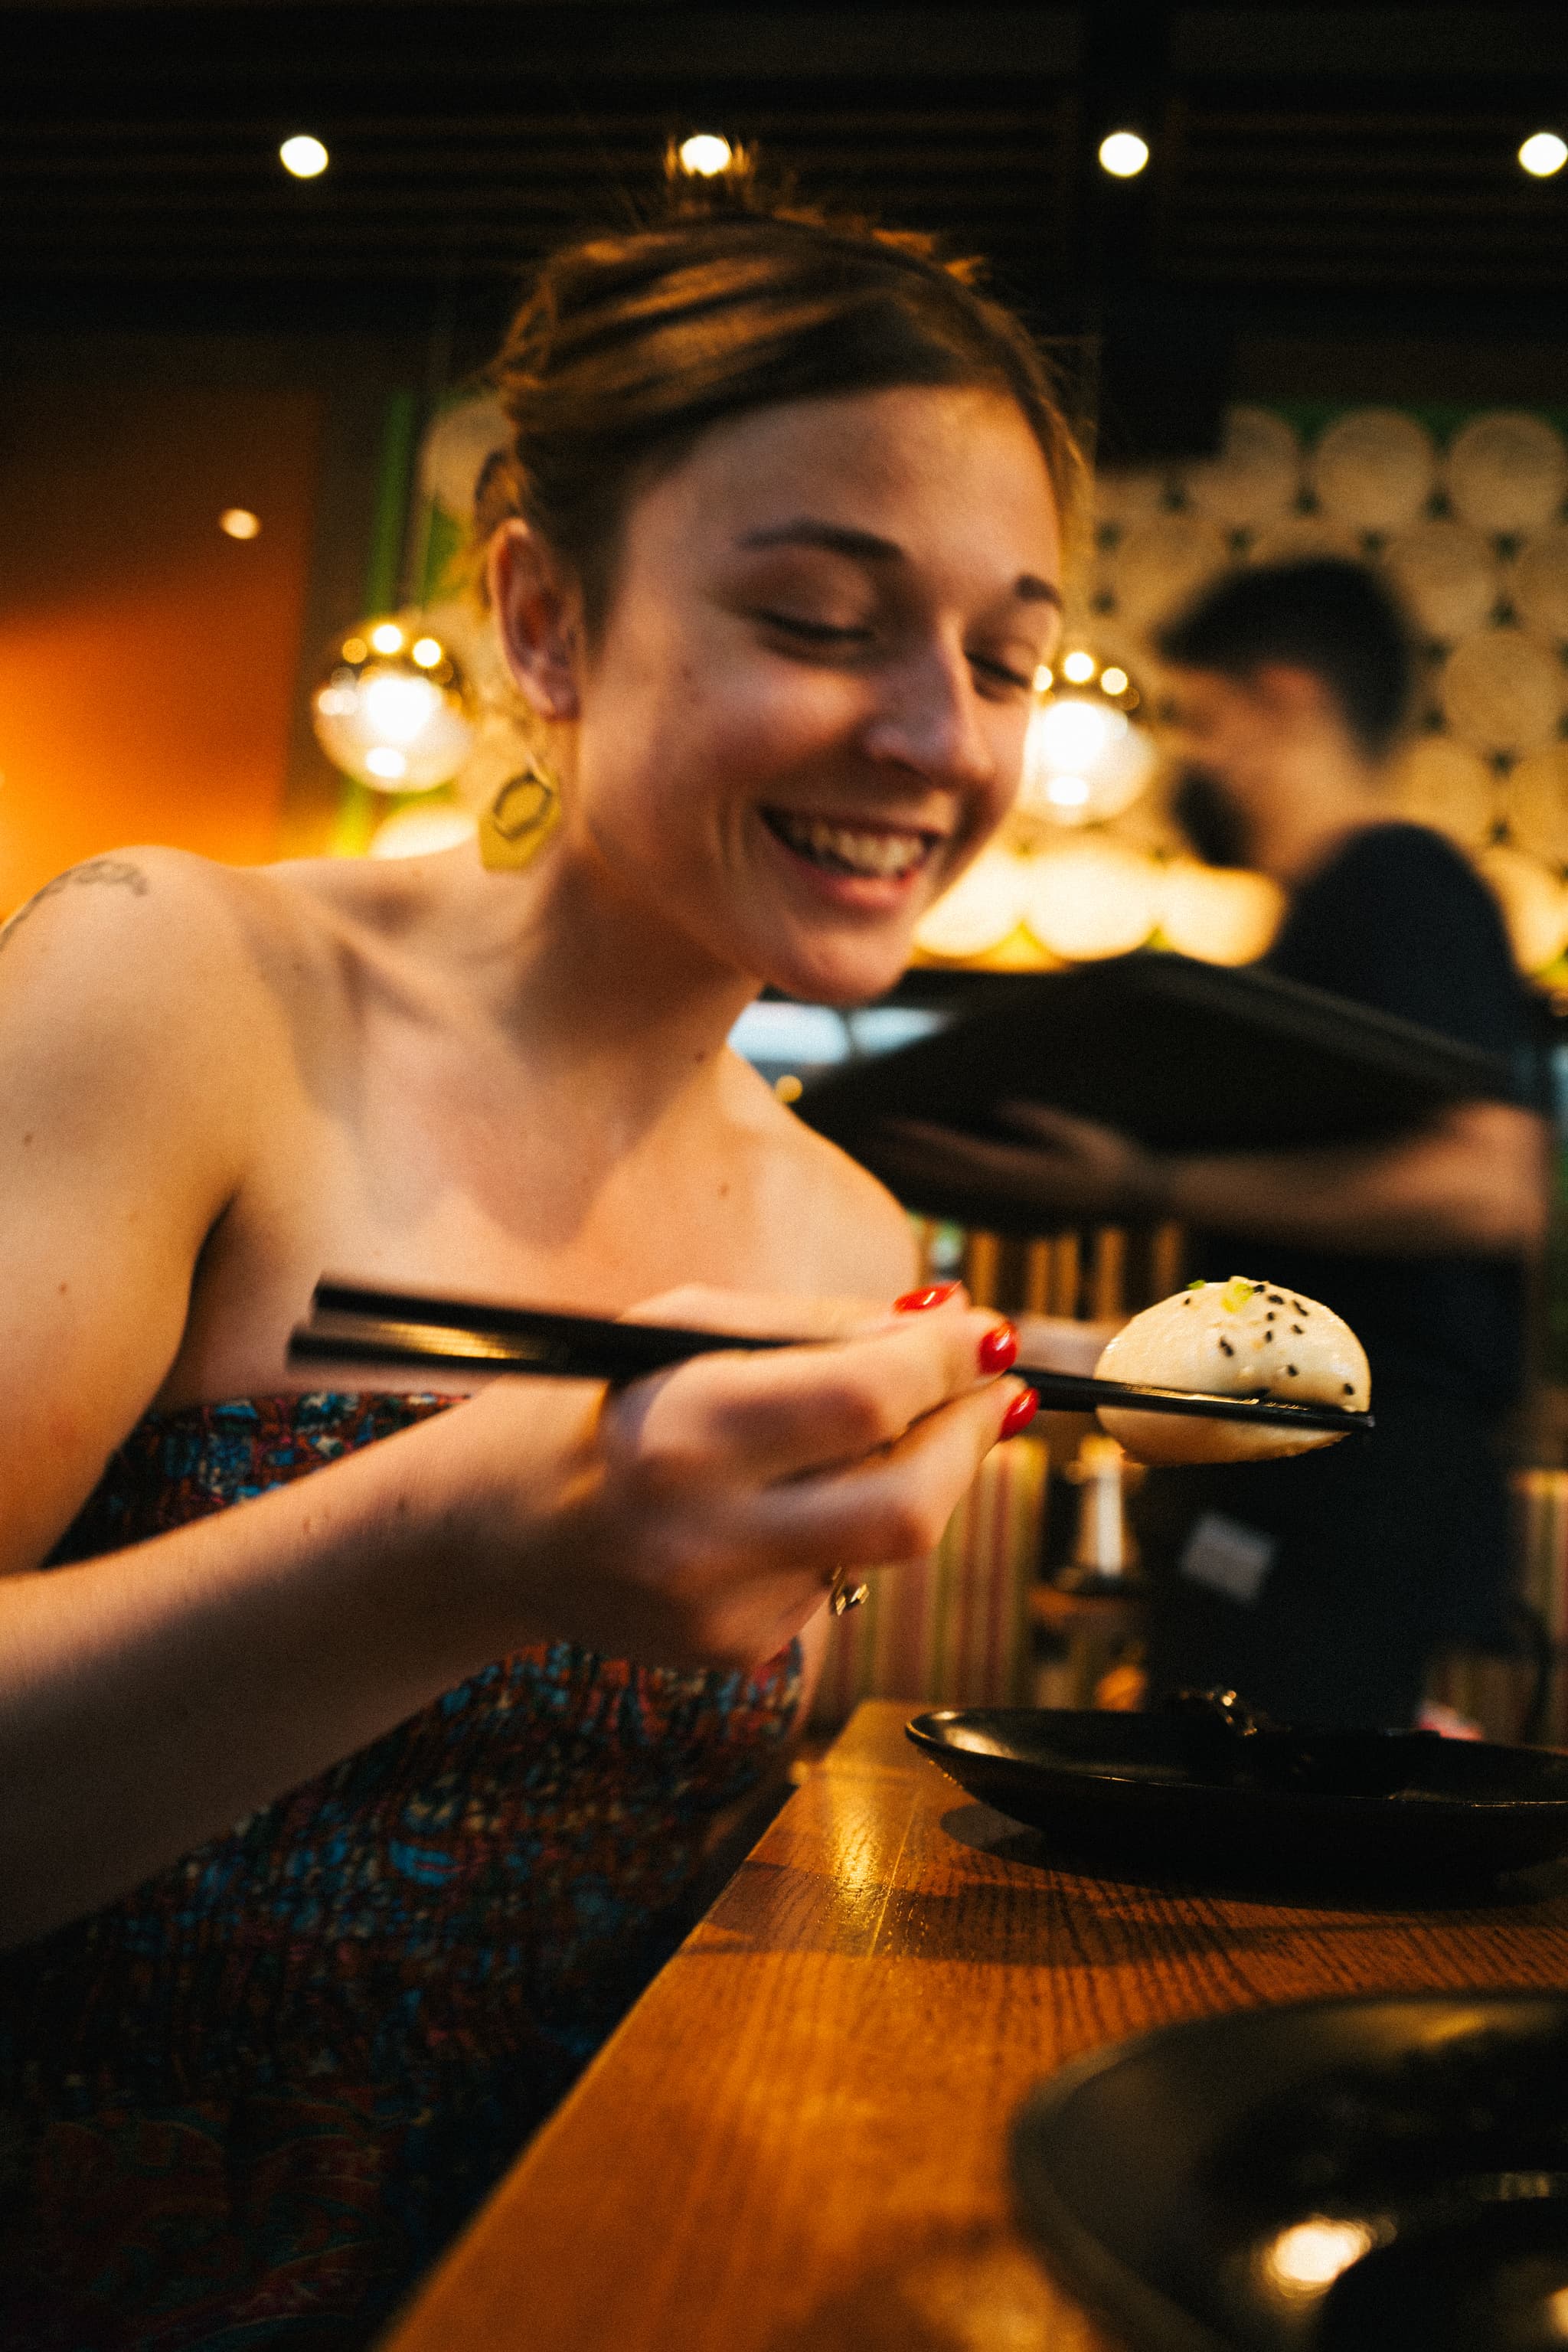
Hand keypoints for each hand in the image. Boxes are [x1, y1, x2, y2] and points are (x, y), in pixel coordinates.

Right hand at [441, 1284, 1027, 1671]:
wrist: (486, 1532)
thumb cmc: (589, 1398)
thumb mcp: (682, 1325)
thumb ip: (818, 1327)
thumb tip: (951, 1329)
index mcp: (685, 1431)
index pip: (869, 1399)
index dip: (952, 1364)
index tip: (991, 1334)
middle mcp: (706, 1536)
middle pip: (912, 1504)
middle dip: (972, 1438)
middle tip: (994, 1390)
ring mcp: (723, 1611)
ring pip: (885, 1544)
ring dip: (913, 1475)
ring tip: (871, 1425)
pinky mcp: (734, 1652)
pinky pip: (836, 1577)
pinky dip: (838, 1525)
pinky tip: (777, 1499)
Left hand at [864, 1101, 1168, 1226]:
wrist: (1136, 1195)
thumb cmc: (1112, 1157)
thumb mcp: (1082, 1135)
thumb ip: (1041, 1122)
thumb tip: (1000, 1105)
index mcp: (1023, 1174)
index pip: (960, 1155)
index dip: (923, 1142)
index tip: (890, 1125)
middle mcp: (1009, 1191)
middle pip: (944, 1173)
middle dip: (904, 1155)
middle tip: (863, 1135)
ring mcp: (1010, 1199)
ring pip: (949, 1183)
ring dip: (914, 1167)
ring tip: (879, 1146)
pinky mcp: (1014, 1198)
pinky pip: (964, 1187)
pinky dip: (936, 1175)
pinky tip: (917, 1166)